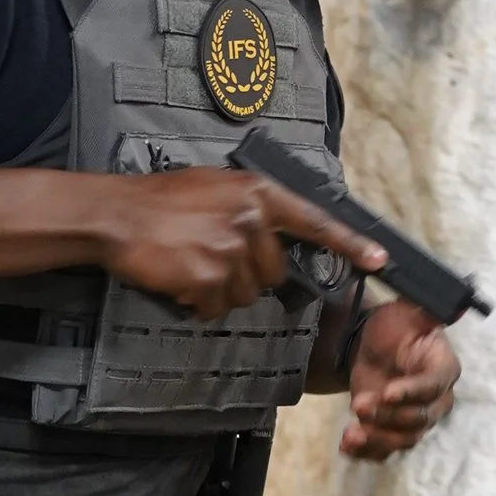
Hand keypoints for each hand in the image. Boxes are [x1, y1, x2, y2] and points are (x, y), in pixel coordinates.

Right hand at [95, 171, 386, 321]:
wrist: (118, 215)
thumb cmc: (160, 201)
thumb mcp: (214, 187)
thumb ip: (249, 207)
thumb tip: (271, 233)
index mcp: (257, 194)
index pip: (314, 222)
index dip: (349, 243)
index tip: (378, 259)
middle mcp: (251, 220)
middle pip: (274, 272)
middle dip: (247, 274)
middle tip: (210, 255)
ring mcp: (231, 250)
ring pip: (245, 294)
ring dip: (219, 290)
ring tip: (189, 263)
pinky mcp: (210, 278)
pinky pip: (216, 308)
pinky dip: (197, 302)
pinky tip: (179, 278)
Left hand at [340, 298, 459, 458]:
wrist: (374, 346)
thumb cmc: (397, 327)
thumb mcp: (409, 312)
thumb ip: (429, 312)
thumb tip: (458, 308)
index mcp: (444, 369)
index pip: (434, 385)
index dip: (413, 392)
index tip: (387, 392)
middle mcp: (436, 400)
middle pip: (419, 418)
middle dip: (388, 415)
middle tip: (359, 405)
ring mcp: (415, 420)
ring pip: (404, 439)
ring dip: (378, 440)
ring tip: (351, 434)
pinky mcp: (392, 431)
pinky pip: (384, 451)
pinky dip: (366, 453)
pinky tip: (347, 445)